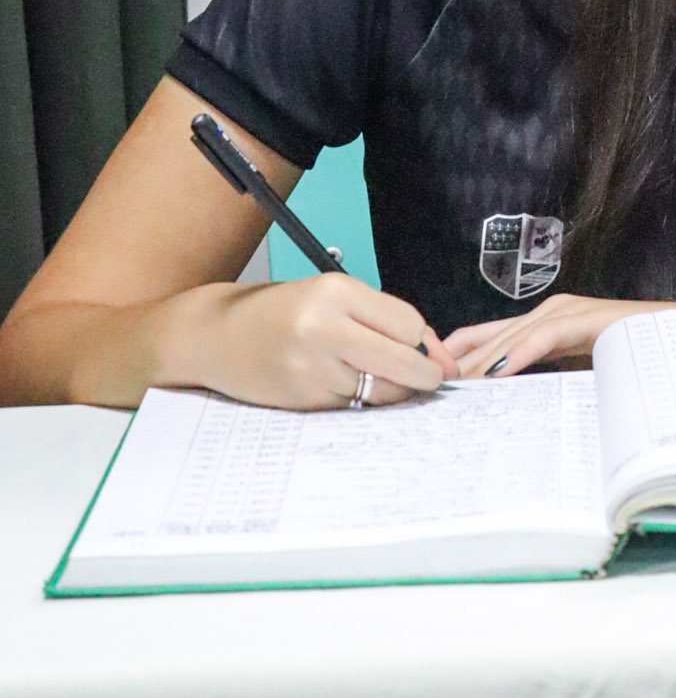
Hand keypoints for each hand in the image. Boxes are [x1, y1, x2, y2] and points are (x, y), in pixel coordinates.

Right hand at [189, 275, 458, 409]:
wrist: (217, 336)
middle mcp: (325, 327)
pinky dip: (360, 401)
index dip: (421, 340)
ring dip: (392, 390)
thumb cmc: (281, 312)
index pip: (408, 324)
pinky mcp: (305, 399)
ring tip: (380, 379)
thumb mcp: (329, 296)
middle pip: (404, 361)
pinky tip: (344, 386)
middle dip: (425, 375)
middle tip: (432, 379)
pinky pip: (355, 406)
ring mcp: (313, 367)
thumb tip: (435, 352)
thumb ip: (378, 318)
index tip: (421, 347)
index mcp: (336, 292)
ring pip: (383, 390)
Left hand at [443, 293, 670, 377]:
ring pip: (509, 337)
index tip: (425, 386)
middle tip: (424, 393)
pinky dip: (517, 354)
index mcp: (544, 324)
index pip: (483, 338)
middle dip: (456, 367)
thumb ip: (551, 383)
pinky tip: (496, 373)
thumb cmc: (637, 360)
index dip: (454, 359)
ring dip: (478, 364)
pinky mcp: (585, 317)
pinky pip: (544, 336)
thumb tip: (515, 415)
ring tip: (448, 390)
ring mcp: (567, 310)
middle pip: (487, 339)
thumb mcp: (582, 375)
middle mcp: (550, 311)